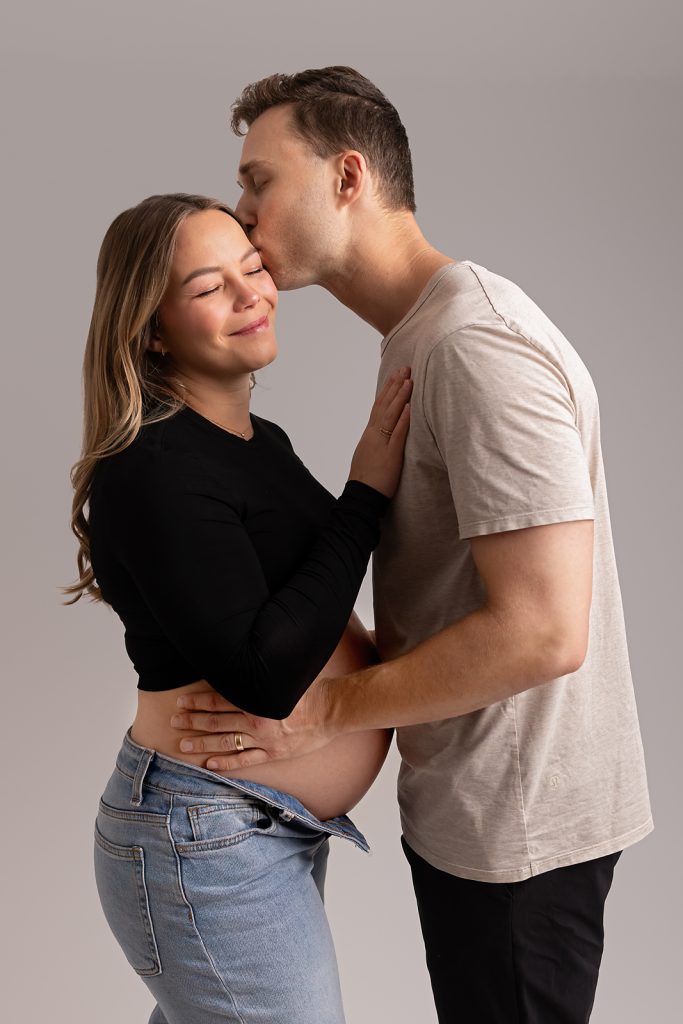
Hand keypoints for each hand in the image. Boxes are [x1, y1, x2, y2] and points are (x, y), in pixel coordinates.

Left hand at [170, 679, 333, 770]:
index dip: (198, 702)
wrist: (332, 711)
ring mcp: (264, 740)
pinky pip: (245, 761)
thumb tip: (244, 660)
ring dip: (202, 743)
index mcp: (258, 700)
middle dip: (193, 721)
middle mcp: (257, 721)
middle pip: (218, 722)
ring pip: (226, 742)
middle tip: (174, 721)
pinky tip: (209, 765)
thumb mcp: (283, 676)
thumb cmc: (309, 690)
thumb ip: (262, 673)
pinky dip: (226, 764)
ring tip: (183, 745)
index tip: (182, 701)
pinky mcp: (273, 753)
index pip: (220, 700)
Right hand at [348, 367, 411, 497]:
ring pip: (390, 415)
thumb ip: (379, 442)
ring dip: (400, 396)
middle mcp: (373, 435)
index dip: (388, 390)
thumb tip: (386, 433)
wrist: (360, 496)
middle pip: (384, 405)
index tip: (397, 376)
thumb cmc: (367, 480)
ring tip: (409, 380)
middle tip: (405, 368)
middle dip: (395, 385)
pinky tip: (409, 407)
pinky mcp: (390, 456)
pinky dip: (402, 420)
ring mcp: (381, 444)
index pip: (379, 406)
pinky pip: (396, 435)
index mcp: (370, 435)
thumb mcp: (371, 455)